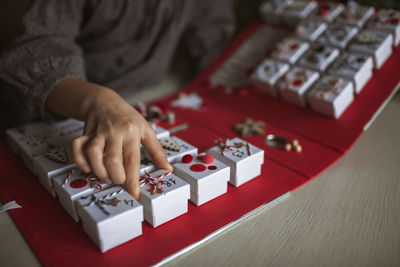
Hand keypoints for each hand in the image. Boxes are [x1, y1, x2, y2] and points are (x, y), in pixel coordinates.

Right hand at [46, 78, 172, 198]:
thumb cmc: (128, 118)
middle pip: (112, 160)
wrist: (104, 101)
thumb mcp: (146, 130)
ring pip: (93, 154)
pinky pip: (76, 147)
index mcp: (131, 132)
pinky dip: (79, 160)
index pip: (133, 160)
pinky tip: (87, 168)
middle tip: (119, 181)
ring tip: (107, 176)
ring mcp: (97, 133)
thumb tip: (167, 169)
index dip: (133, 180)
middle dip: (116, 177)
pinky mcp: (84, 134)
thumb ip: (157, 151)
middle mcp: (114, 132)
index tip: (134, 194)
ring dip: (99, 171)